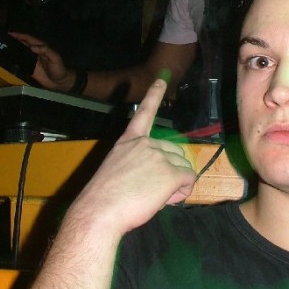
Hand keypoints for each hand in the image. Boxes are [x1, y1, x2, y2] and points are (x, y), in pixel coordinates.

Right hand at [9, 32, 75, 91]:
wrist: (60, 83)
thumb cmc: (59, 69)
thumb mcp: (55, 58)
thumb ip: (46, 51)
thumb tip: (33, 47)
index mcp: (40, 47)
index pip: (28, 39)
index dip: (20, 36)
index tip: (9, 33)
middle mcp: (34, 52)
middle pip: (21, 44)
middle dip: (12, 40)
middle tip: (0, 39)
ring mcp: (30, 60)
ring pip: (19, 52)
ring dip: (11, 50)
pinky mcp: (28, 69)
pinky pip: (19, 63)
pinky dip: (12, 61)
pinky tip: (5, 61)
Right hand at [72, 79, 196, 239]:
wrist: (100, 211)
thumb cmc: (104, 198)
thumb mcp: (118, 170)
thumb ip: (138, 165)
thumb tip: (156, 178)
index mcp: (128, 141)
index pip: (144, 113)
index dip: (154, 95)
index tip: (161, 78)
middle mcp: (145, 143)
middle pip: (175, 152)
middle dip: (171, 171)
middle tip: (153, 191)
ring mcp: (159, 156)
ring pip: (183, 167)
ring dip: (176, 183)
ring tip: (155, 197)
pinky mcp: (170, 172)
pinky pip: (188, 180)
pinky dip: (182, 192)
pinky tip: (166, 199)